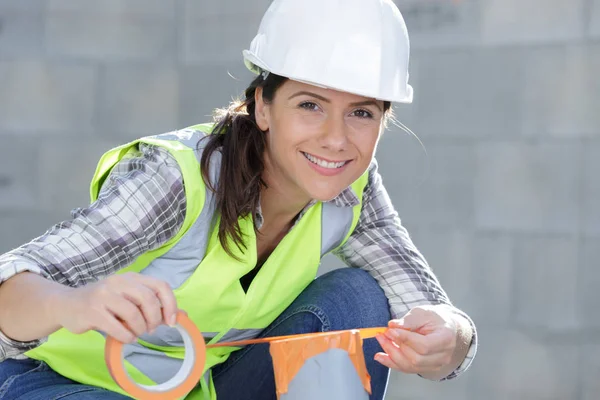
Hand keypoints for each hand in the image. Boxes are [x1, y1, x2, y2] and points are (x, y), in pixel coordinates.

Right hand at [52, 272, 177, 343]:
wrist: (66, 304)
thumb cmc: (103, 303)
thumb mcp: (128, 298)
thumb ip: (152, 304)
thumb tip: (183, 315)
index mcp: (132, 277)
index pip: (160, 285)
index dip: (170, 304)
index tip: (172, 322)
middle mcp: (119, 282)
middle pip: (148, 299)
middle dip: (154, 318)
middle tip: (151, 329)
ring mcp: (104, 295)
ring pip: (133, 313)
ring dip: (139, 329)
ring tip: (136, 333)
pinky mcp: (92, 311)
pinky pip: (118, 327)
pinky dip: (127, 336)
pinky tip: (126, 337)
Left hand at [374, 305, 464, 379]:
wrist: (443, 327)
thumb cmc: (434, 318)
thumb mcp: (423, 312)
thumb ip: (409, 320)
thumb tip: (393, 325)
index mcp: (446, 339)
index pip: (425, 345)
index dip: (405, 339)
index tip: (391, 330)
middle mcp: (443, 356)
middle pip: (416, 359)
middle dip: (395, 346)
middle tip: (384, 333)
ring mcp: (435, 365)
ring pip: (409, 366)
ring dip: (391, 354)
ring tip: (381, 340)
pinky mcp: (425, 368)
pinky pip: (406, 369)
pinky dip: (391, 363)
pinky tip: (380, 356)